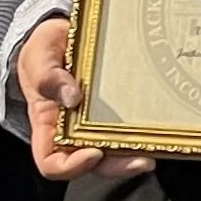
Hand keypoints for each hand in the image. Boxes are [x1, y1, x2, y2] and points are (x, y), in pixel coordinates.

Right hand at [14, 17, 154, 180]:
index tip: (93, 153)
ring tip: (158, 143)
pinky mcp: (122, 110)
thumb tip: (72, 97)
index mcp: (49, 126)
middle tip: (142, 159)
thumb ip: (47, 76)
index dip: (72, 167)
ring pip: (120, 149)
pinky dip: (148, 129)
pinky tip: (163, 120)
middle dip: (120, 166)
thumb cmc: (44, 51)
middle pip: (97, 164)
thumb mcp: (38, 57)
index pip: (53, 163)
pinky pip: (135, 126)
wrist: (64, 33)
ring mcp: (101, 122)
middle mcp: (76, 131)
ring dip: (139, 151)